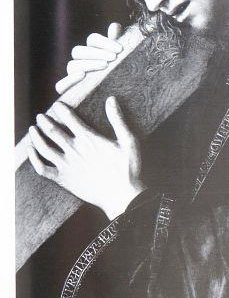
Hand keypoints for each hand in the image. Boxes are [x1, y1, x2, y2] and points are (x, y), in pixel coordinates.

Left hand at [27, 97, 144, 219]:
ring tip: (33, 129)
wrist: (122, 197)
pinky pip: (42, 169)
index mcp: (89, 139)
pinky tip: (31, 151)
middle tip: (40, 116)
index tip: (56, 104)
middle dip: (45, 121)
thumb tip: (111, 100)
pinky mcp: (63, 179)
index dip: (61, 109)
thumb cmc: (128, 169)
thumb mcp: (128, 141)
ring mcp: (66, 166)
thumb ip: (118, 120)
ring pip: (44, 148)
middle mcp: (74, 150)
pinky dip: (34, 159)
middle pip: (53, 131)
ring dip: (36, 137)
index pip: (69, 118)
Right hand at [55, 22, 122, 94]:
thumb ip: (117, 43)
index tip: (120, 48)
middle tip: (112, 58)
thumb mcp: (121, 61)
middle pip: (79, 51)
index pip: (93, 40)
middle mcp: (80, 61)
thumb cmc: (120, 76)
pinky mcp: (68, 91)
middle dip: (96, 53)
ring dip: (87, 64)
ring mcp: (73, 76)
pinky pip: (60, 85)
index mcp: (92, 51)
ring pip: (71, 65)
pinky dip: (68, 80)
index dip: (105, 41)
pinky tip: (82, 75)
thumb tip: (114, 26)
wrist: (116, 99)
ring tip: (104, 66)